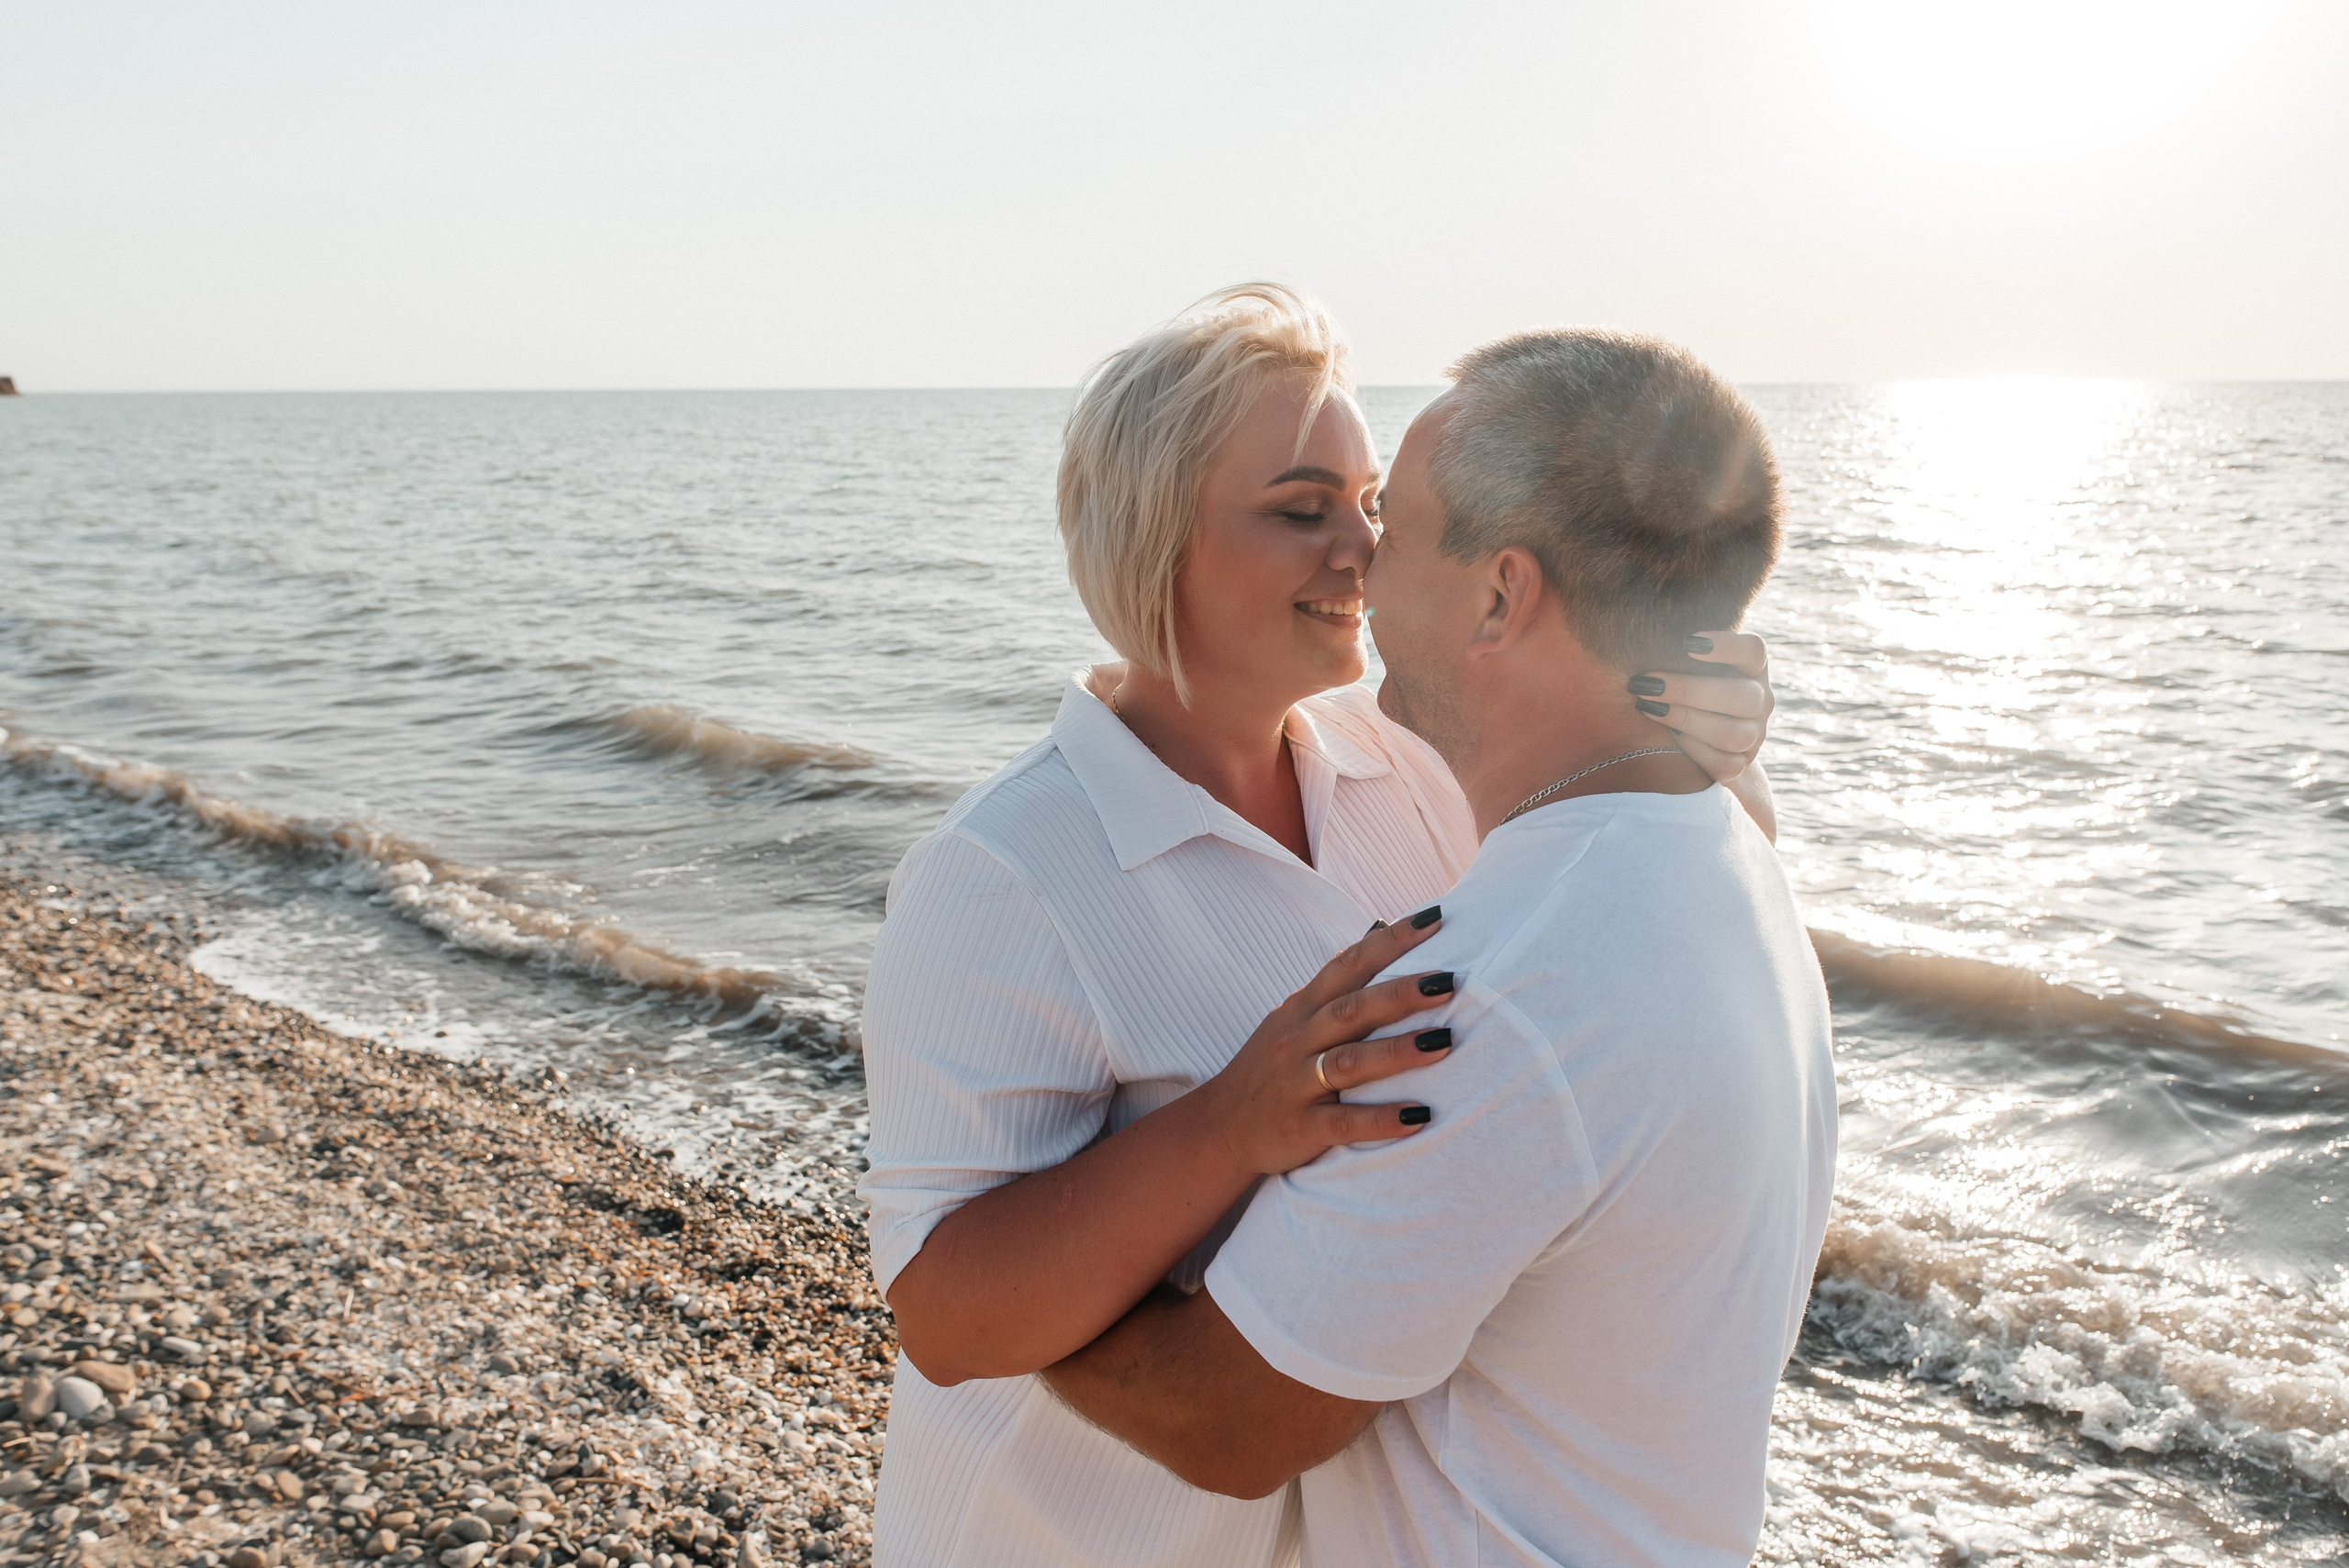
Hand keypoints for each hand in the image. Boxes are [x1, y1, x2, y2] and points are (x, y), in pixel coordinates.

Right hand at [1194, 911, 1457, 1179]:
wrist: (1221, 1127)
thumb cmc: (1272, 1067)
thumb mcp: (1295, 1016)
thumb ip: (1338, 981)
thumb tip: (1378, 929)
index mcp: (1304, 1008)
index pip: (1349, 964)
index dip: (1390, 940)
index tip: (1435, 918)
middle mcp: (1300, 1039)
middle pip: (1353, 1009)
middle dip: (1400, 994)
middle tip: (1449, 982)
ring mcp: (1298, 1084)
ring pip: (1350, 1063)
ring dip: (1398, 1052)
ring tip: (1445, 1043)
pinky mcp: (1302, 1127)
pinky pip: (1345, 1123)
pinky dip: (1381, 1120)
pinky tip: (1419, 1118)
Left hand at [1631, 629, 1774, 781]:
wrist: (1695, 735)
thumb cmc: (1682, 682)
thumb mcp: (1685, 661)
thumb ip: (1677, 648)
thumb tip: (1645, 631)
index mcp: (1751, 668)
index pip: (1753, 651)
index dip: (1726, 647)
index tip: (1686, 643)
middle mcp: (1760, 700)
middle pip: (1741, 697)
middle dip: (1688, 690)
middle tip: (1646, 683)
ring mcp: (1754, 735)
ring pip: (1733, 734)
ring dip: (1685, 720)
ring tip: (1648, 707)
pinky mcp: (1740, 765)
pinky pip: (1723, 764)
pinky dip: (1694, 751)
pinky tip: (1669, 738)